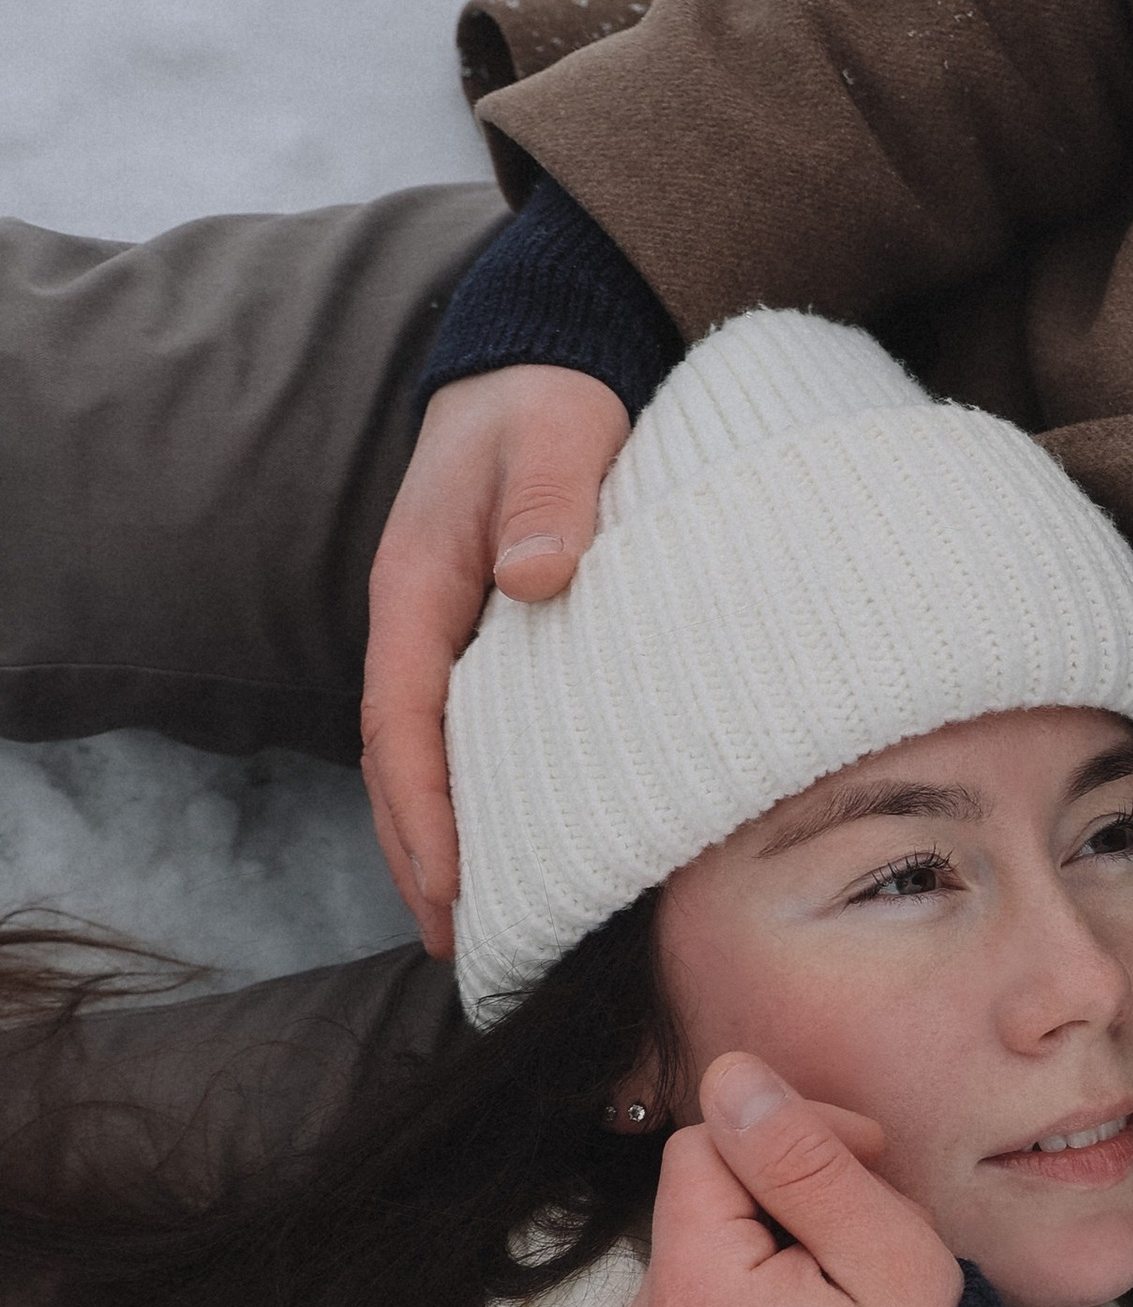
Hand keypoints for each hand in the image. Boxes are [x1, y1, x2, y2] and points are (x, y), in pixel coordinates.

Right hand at [361, 364, 630, 954]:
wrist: (549, 359)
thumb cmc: (552, 400)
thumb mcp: (556, 434)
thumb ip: (548, 498)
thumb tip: (537, 576)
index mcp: (419, 587)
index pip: (404, 719)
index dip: (422, 810)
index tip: (449, 887)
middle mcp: (421, 623)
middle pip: (401, 764)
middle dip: (421, 858)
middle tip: (462, 947)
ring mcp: (450, 637)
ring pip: (428, 759)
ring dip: (441, 842)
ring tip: (476, 929)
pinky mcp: (486, 641)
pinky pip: (465, 737)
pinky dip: (476, 801)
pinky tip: (514, 850)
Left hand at [614, 1054, 965, 1306]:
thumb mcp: (889, 1255)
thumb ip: (805, 1160)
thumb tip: (729, 1077)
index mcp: (694, 1297)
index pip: (708, 1144)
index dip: (792, 1136)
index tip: (868, 1162)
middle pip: (697, 1195)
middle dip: (782, 1191)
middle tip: (866, 1228)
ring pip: (696, 1242)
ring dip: (765, 1239)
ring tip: (840, 1283)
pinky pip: (690, 1298)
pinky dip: (744, 1291)